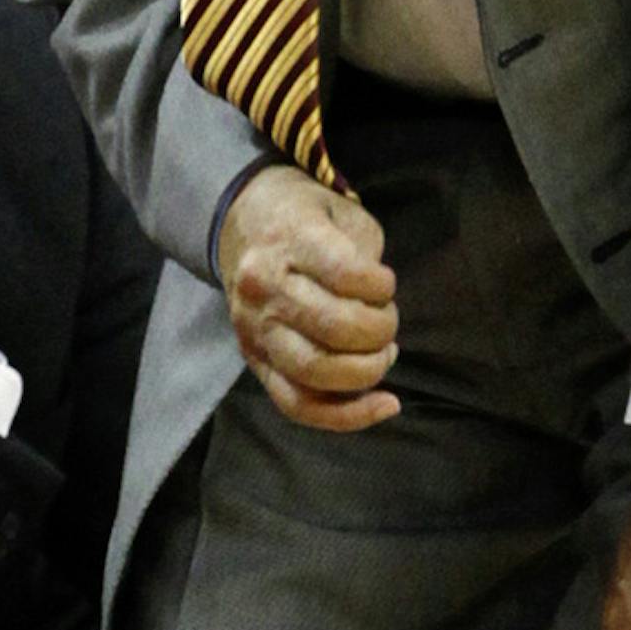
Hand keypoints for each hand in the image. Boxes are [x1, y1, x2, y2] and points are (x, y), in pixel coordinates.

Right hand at [215, 163, 399, 433]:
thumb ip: (365, 257)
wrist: (243, 223)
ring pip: (316, 374)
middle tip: (387, 322)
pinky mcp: (255, 361)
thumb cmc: (307, 219)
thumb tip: (377, 313)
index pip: (347, 275)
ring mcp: (255, 330)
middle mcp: (264, 288)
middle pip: (335, 329)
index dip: (382, 287)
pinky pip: (299, 405)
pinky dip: (347, 416)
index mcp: (289, 242)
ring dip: (367, 371)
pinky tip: (385, 405)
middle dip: (380, 332)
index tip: (385, 283)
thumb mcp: (343, 214)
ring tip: (382, 354)